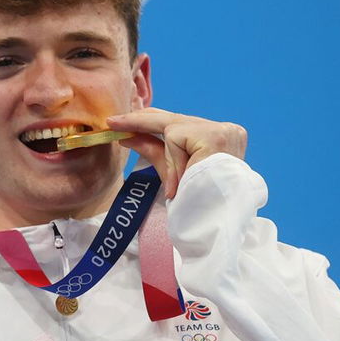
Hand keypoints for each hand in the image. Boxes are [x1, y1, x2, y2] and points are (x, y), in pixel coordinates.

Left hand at [109, 107, 246, 199]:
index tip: (120, 120)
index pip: (180, 122)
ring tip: (176, 186)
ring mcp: (224, 131)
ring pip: (173, 130)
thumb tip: (126, 136)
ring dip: (168, 157)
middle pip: (175, 119)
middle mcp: (227, 130)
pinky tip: (182, 180)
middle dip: (141, 121)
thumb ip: (153, 150)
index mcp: (222, 138)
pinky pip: (175, 140)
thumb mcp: (171, 172)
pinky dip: (173, 160)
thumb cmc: (197, 201)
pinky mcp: (215, 137)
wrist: (214, 221)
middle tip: (112, 122)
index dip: (149, 119)